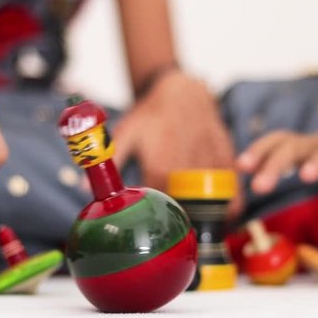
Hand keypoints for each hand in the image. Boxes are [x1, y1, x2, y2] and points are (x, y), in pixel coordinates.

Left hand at [113, 70, 241, 216]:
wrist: (182, 91)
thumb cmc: (151, 114)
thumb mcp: (125, 135)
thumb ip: (110, 163)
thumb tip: (85, 186)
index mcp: (159, 168)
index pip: (158, 209)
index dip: (156, 220)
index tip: (153, 225)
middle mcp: (186, 170)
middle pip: (187, 213)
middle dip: (181, 222)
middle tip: (175, 226)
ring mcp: (209, 166)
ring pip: (211, 207)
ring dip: (206, 217)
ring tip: (197, 222)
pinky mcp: (227, 161)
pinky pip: (231, 194)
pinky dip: (227, 206)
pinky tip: (220, 211)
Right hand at [237, 99, 317, 193]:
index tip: (305, 175)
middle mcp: (317, 138)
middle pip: (292, 148)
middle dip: (274, 165)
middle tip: (258, 188)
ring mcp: (304, 141)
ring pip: (276, 142)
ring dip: (258, 153)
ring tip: (240, 168)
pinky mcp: (295, 146)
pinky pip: (272, 146)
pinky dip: (255, 153)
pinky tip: (240, 170)